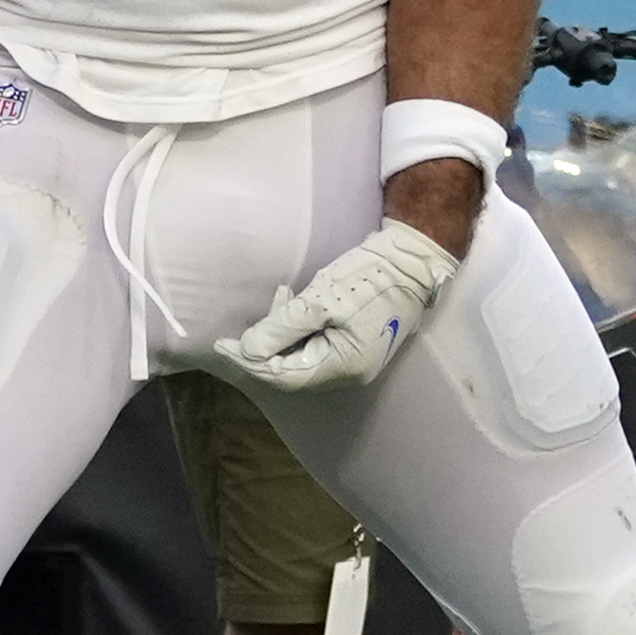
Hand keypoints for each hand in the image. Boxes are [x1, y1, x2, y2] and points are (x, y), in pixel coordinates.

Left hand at [218, 217, 463, 390]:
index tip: (223, 345)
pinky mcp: (355, 344)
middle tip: (240, 328)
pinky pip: (316, 346)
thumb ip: (282, 327)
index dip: (251, 362)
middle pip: (293, 370)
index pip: (285, 375)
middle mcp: (351, 372)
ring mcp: (355, 359)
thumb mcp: (321, 299)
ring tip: (278, 299)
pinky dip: (298, 330)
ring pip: (302, 358)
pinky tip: (292, 303)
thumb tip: (248, 350)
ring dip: (281, 335)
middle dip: (264, 349)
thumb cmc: (369, 277)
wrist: (412, 259)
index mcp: (345, 366)